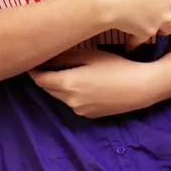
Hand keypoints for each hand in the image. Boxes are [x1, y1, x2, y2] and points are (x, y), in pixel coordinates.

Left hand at [28, 50, 158, 118]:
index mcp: (67, 84)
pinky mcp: (89, 115)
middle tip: (46, 61)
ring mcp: (79, 111)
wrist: (140, 87)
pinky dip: (72, 92)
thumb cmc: (116, 66)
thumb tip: (46, 57)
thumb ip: (65, 57)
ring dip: (59, 84)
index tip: (31, 59)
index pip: (40, 79)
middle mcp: (69, 101)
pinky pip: (74, 102)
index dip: (33, 70)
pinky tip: (85, 81)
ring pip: (61, 96)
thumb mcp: (90, 55)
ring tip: (67, 68)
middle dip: (45, 76)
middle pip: (48, 88)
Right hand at [93, 0, 170, 50]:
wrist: (107, 0)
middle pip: (169, 5)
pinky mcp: (149, 32)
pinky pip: (145, 38)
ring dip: (158, 24)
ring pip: (167, 25)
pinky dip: (138, 39)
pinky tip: (129, 40)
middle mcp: (170, 0)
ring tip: (144, 22)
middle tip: (140, 4)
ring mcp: (161, 18)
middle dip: (159, 6)